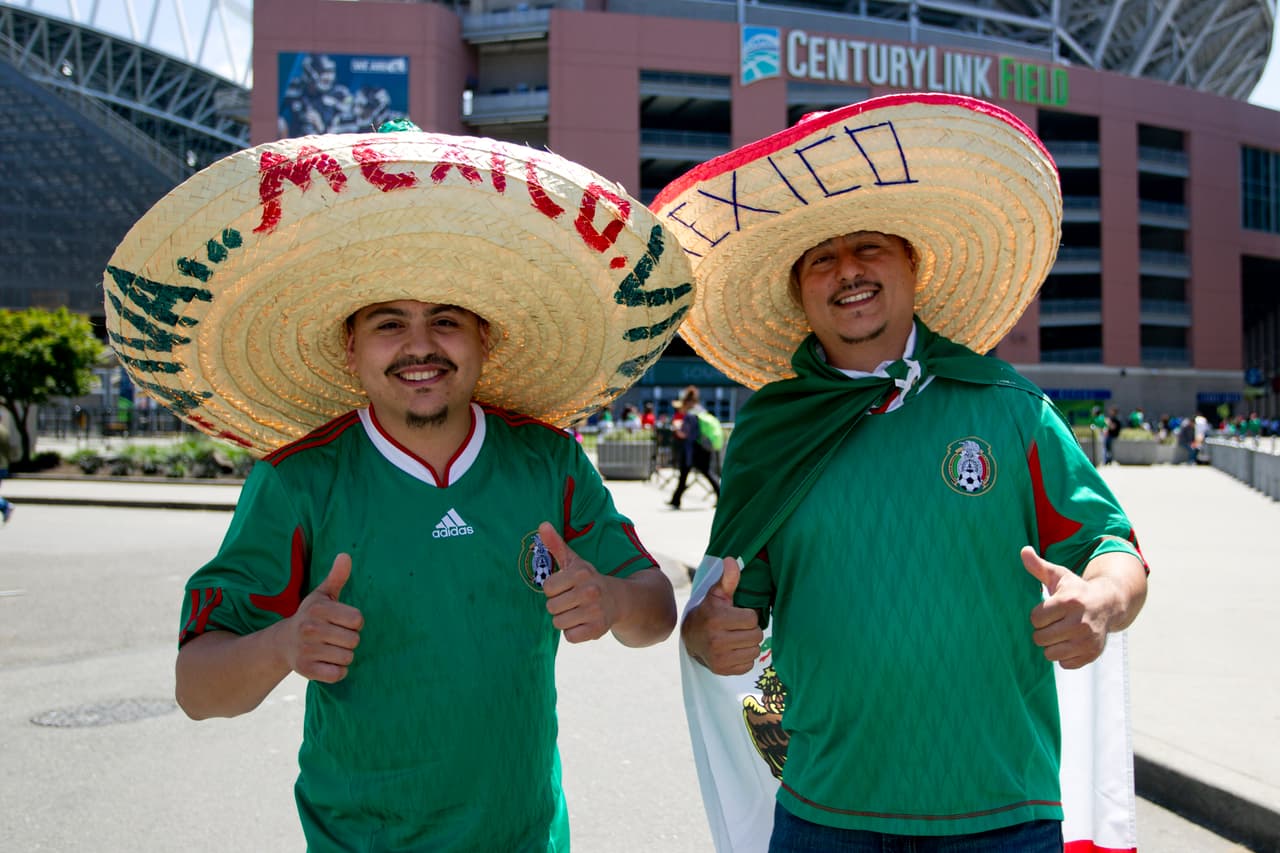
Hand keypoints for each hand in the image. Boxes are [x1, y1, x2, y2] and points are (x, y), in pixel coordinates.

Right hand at [280, 553, 363, 682]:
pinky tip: (328, 663)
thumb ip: (336, 576)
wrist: (284, 642)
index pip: (357, 620)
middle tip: (336, 637)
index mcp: (318, 609)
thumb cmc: (311, 616)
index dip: (354, 622)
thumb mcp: (322, 595)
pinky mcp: (305, 670)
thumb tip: (345, 555)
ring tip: (331, 649)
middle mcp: (310, 629)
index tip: (343, 621)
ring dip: (344, 656)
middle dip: (349, 640)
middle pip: (354, 640)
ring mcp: (307, 650)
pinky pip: (337, 674)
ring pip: (347, 658)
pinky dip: (337, 671)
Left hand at [539, 522, 619, 642]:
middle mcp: (590, 591)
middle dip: (558, 606)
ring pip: (558, 623)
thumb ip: (556, 544)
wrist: (618, 600)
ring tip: (577, 612)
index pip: (548, 588)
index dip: (554, 590)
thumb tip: (541, 524)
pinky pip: (570, 636)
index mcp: (581, 573)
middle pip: (551, 607)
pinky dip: (574, 632)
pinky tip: (583, 623)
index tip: (566, 587)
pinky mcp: (597, 630)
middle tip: (572, 601)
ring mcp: (595, 611)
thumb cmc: (587, 580)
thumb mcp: (573, 561)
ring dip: (565, 620)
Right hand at [681, 556, 763, 674]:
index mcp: (717, 619)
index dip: (748, 615)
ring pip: (754, 651)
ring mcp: (719, 658)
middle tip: (738, 627)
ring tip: (736, 638)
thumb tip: (731, 559)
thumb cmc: (708, 612)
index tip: (738, 615)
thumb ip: (728, 579)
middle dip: (750, 630)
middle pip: (756, 636)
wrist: (691, 639)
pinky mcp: (722, 670)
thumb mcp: (716, 595)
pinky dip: (744, 658)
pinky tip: (734, 650)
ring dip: (749, 644)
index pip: (752, 619)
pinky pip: (749, 665)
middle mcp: (717, 640)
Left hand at [1022, 546, 1112, 668]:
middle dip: (1042, 631)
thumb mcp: (1059, 576)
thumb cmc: (1077, 590)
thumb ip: (1039, 566)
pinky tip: (1070, 643)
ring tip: (1060, 633)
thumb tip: (1023, 550)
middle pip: (1041, 638)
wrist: (1109, 604)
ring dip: (1052, 645)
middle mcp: (1080, 623)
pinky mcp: (1092, 654)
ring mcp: (1087, 641)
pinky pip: (1064, 664)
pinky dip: (1064, 656)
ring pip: (1051, 653)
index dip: (1038, 616)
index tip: (1047, 611)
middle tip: (1053, 623)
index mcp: (1069, 602)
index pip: (1036, 619)